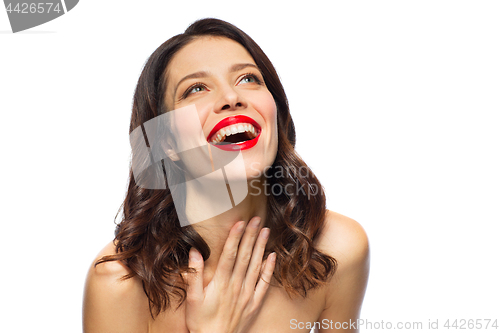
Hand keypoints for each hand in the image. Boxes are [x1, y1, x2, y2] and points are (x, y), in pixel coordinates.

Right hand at [184, 216, 275, 332]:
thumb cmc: (201, 322)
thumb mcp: (192, 300)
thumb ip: (194, 275)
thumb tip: (195, 252)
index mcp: (221, 283)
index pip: (229, 255)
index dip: (235, 237)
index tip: (240, 222)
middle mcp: (236, 286)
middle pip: (244, 256)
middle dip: (251, 236)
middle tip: (257, 219)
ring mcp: (247, 294)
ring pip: (256, 265)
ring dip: (261, 247)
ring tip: (266, 231)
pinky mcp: (254, 303)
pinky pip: (264, 283)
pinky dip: (268, 269)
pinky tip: (272, 256)